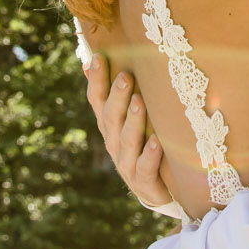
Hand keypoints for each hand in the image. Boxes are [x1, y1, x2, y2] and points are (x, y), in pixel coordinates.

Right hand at [84, 54, 172, 208]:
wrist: (158, 190)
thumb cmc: (144, 145)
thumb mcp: (129, 119)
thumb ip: (114, 93)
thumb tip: (90, 59)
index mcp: (109, 126)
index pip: (97, 100)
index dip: (96, 80)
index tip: (99, 57)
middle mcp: (113, 143)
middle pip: (110, 118)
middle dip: (117, 97)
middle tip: (125, 75)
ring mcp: (126, 164)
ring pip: (127, 140)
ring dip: (133, 120)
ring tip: (139, 101)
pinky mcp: (142, 182)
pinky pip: (145, 167)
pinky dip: (150, 154)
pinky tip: (156, 141)